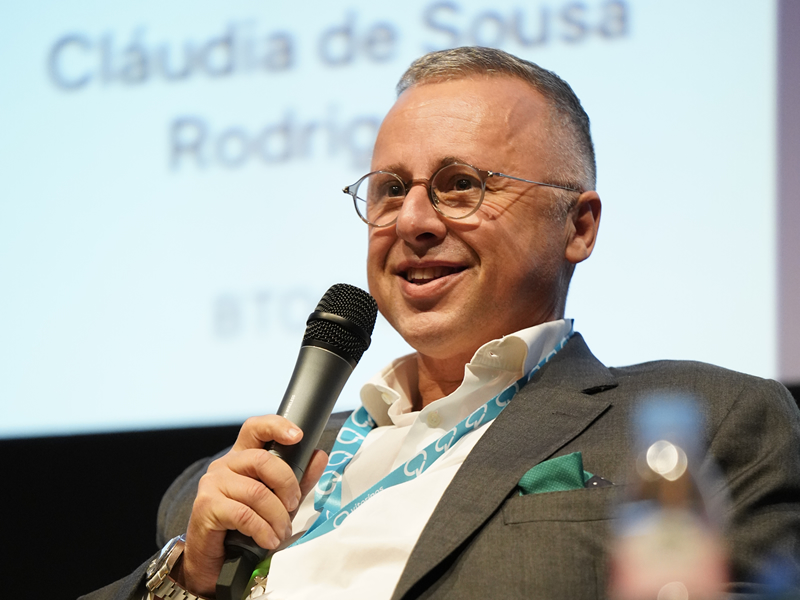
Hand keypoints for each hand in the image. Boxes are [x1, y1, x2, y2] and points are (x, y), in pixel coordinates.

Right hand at [179, 415, 327, 596]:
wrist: (214, 560)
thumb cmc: (245, 527)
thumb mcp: (278, 500)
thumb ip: (298, 479)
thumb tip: (319, 456)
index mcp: (242, 457)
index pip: (255, 428)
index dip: (276, 426)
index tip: (298, 436)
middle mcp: (224, 465)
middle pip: (262, 460)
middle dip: (286, 484)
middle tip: (294, 505)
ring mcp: (212, 484)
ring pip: (256, 492)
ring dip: (276, 516)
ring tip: (281, 532)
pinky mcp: (206, 506)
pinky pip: (244, 514)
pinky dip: (263, 530)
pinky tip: (269, 540)